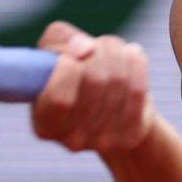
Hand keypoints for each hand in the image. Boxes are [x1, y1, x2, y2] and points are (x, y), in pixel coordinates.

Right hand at [31, 21, 154, 153]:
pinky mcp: (129, 136)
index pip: (59, 98)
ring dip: (117, 54)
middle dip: (98, 53)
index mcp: (43, 124)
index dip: (68, 67)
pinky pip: (138, 88)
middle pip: (94, 82)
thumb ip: (58, 40)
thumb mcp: (52, 51)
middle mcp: (71, 140)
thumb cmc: (73, 72)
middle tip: (96, 46)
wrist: (109, 104)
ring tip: (112, 50)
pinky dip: (136, 64)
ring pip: (119, 79)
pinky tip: (131, 56)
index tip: (71, 55)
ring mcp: (102, 141)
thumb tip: (86, 50)